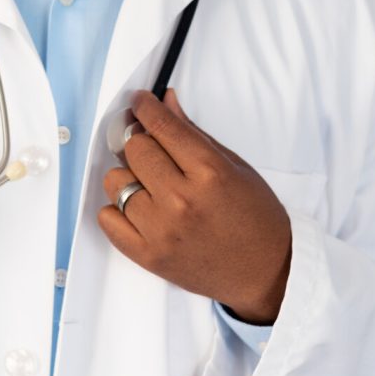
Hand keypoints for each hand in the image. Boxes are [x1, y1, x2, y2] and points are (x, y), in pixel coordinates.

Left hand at [99, 90, 291, 323]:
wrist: (267, 274)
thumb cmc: (256, 218)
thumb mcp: (234, 166)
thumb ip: (193, 133)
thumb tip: (165, 101)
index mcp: (209, 173)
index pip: (162, 125)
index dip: (145, 106)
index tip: (140, 102)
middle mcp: (182, 200)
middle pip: (134, 148)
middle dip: (141, 140)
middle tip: (152, 147)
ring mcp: (162, 230)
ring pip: (115, 180)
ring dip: (128, 176)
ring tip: (150, 184)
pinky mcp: (148, 256)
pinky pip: (107, 218)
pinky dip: (116, 208)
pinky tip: (139, 207)